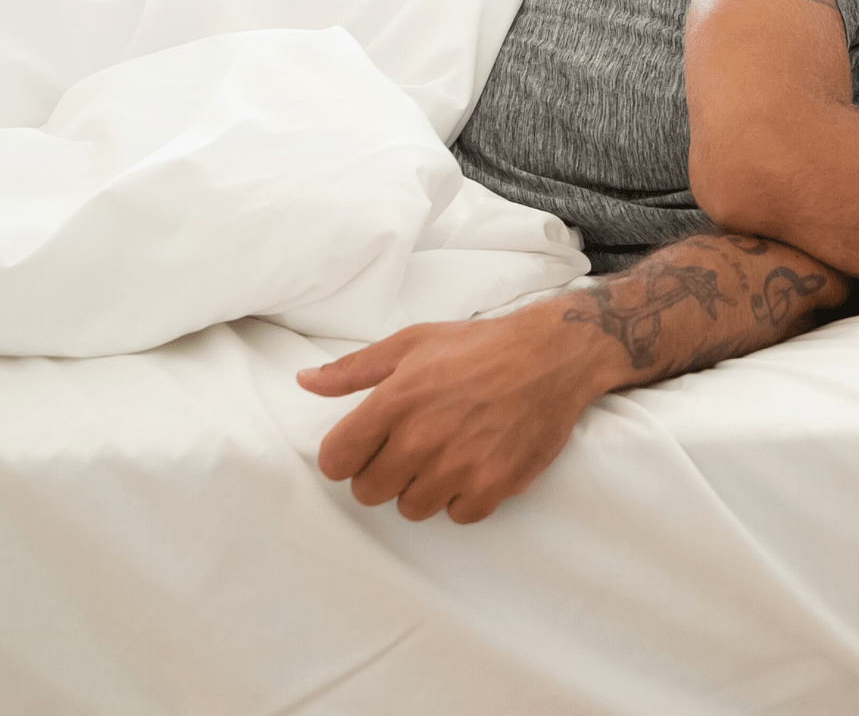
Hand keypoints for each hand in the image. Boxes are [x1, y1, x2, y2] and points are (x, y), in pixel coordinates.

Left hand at [296, 301, 616, 522]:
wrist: (552, 355)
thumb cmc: (479, 347)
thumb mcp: (412, 343)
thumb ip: (353, 369)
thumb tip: (305, 382)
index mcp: (397, 399)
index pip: (336, 460)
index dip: (345, 456)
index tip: (363, 447)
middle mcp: (424, 436)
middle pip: (369, 492)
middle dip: (382, 474)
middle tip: (410, 449)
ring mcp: (461, 464)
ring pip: (411, 508)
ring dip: (422, 488)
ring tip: (445, 455)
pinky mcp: (496, 484)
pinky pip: (457, 515)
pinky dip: (463, 497)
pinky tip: (474, 465)